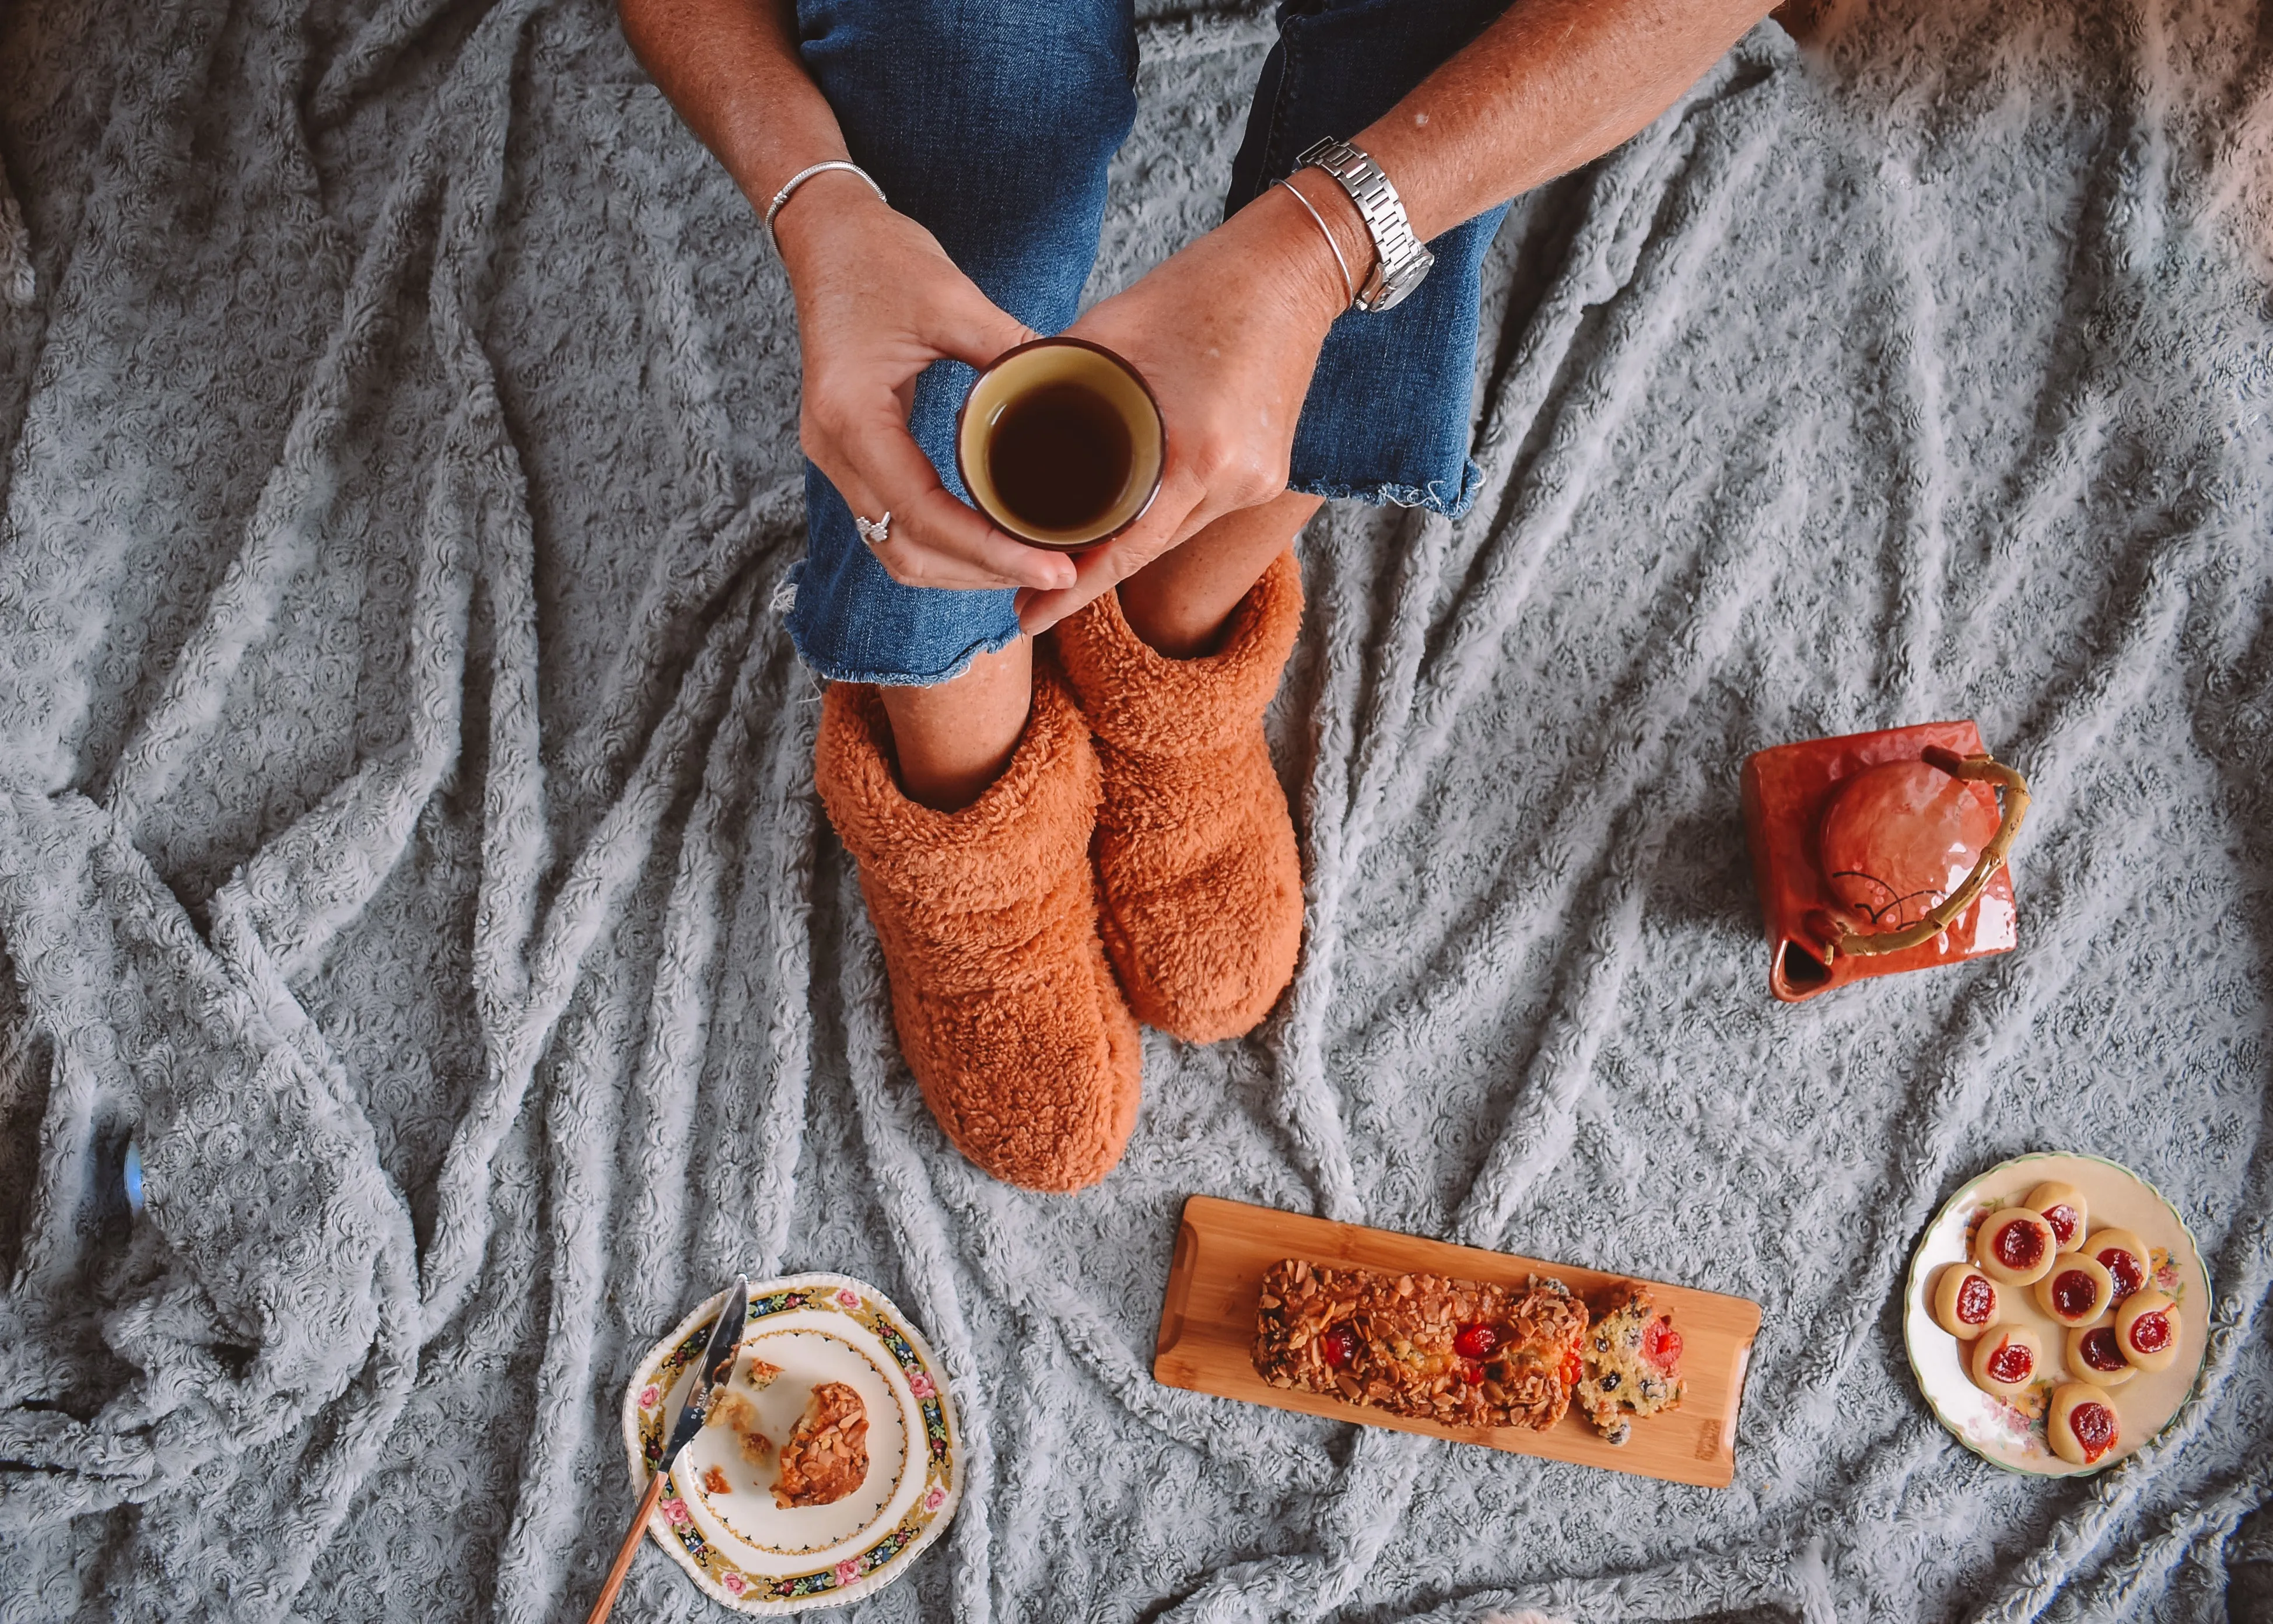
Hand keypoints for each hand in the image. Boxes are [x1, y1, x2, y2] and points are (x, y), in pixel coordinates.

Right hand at [774, 185, 1076, 591]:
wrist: (827, 236)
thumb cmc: (881, 259)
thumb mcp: (953, 299)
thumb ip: (1009, 352)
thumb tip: (1074, 397)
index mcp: (851, 416)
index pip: (924, 513)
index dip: (990, 551)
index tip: (1051, 566)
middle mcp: (832, 450)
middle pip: (906, 549)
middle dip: (982, 573)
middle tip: (1053, 574)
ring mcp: (835, 459)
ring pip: (895, 549)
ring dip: (961, 570)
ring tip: (1027, 568)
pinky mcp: (851, 456)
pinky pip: (892, 524)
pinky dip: (942, 546)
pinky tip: (990, 544)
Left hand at [1012, 186, 1350, 632]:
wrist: (1294, 269)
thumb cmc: (1200, 288)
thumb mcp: (1108, 329)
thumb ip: (1054, 377)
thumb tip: (998, 409)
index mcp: (1197, 453)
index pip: (1124, 550)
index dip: (1069, 591)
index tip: (1024, 618)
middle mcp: (1236, 481)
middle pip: (1149, 550)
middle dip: (1089, 575)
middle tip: (1031, 596)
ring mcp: (1261, 481)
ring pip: (1176, 532)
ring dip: (1128, 542)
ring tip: (1071, 554)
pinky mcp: (1272, 472)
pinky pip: (1203, 508)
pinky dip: (1164, 510)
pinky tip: (1130, 511)